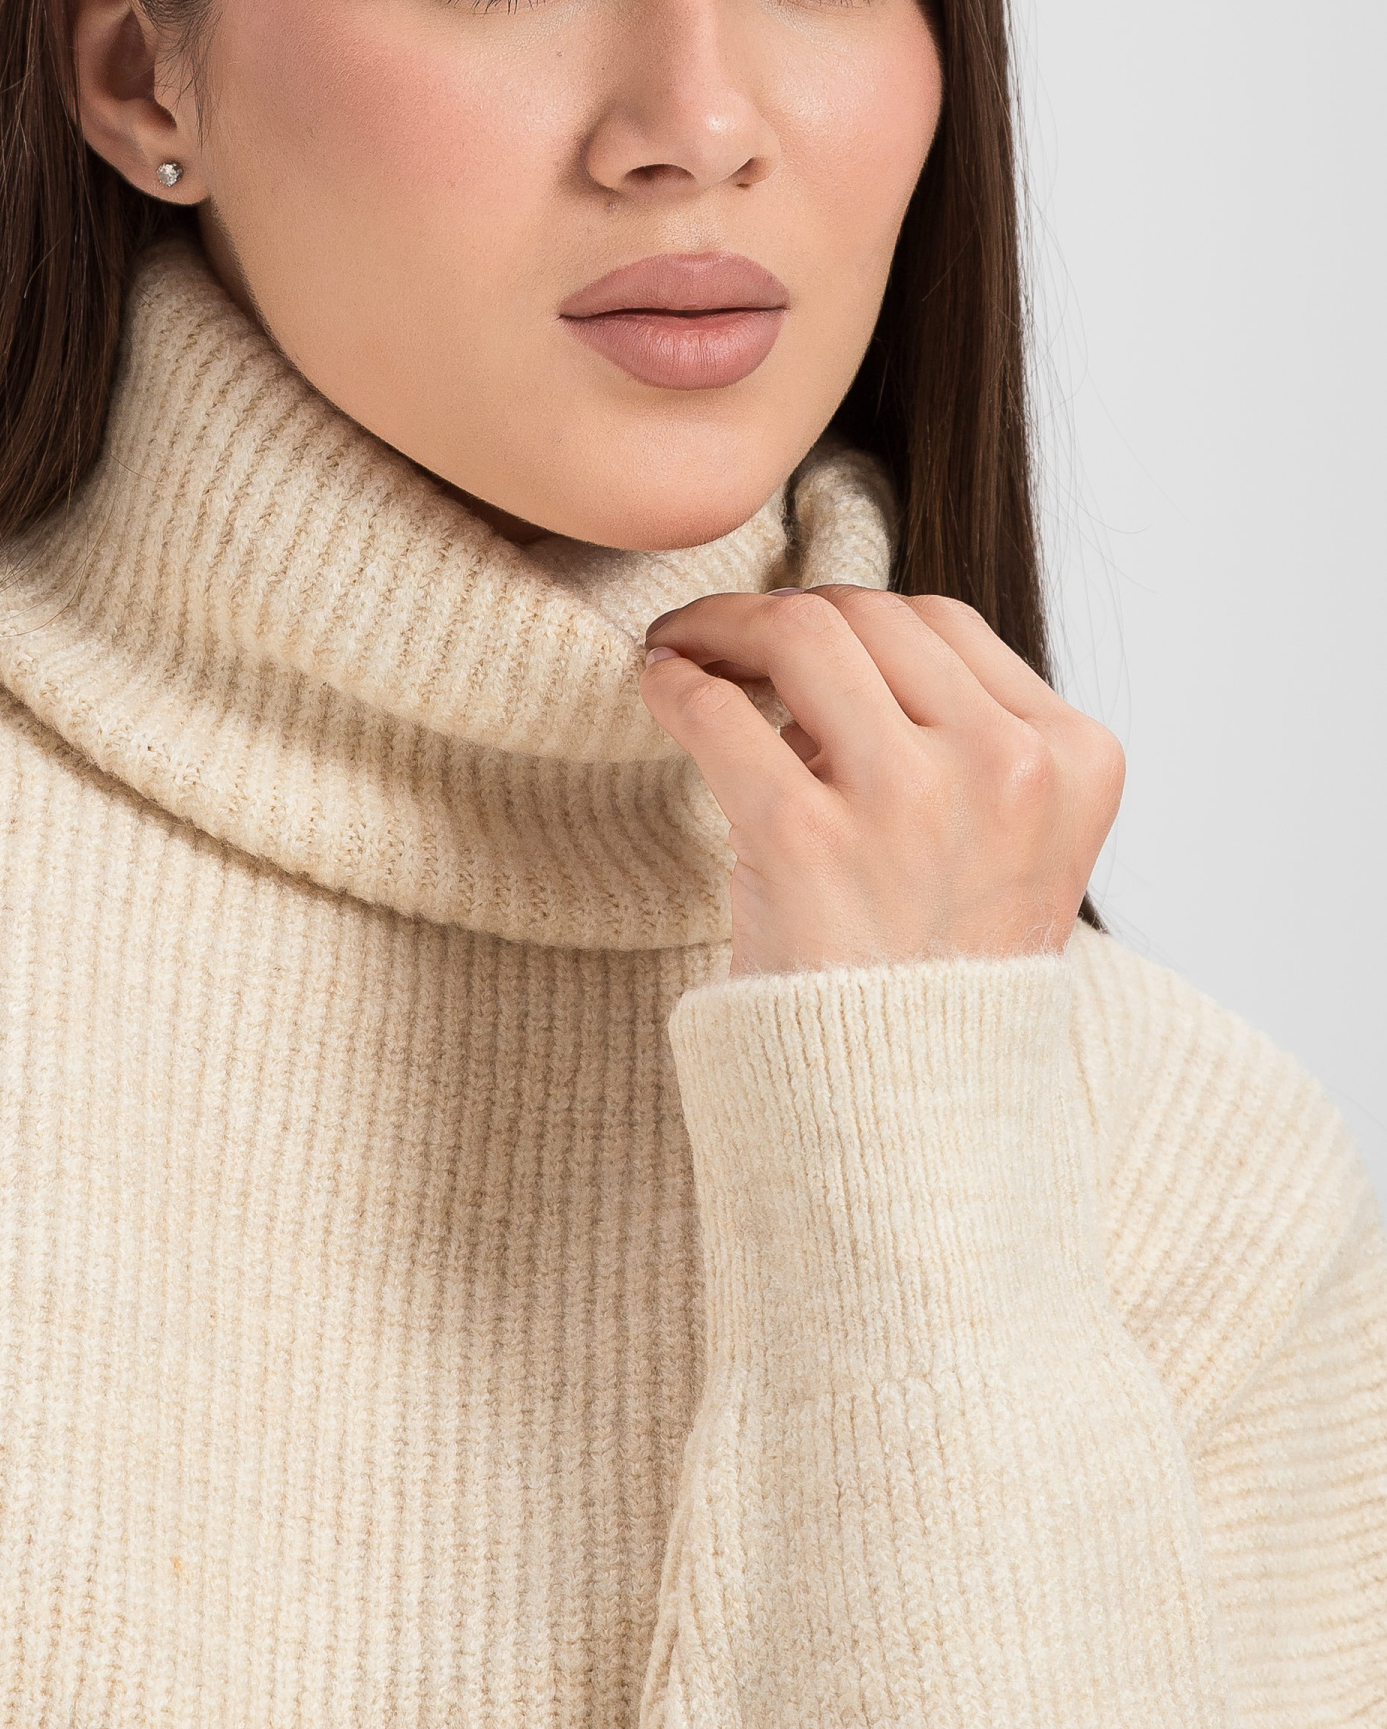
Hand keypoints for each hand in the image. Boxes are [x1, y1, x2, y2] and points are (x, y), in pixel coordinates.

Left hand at [640, 586, 1123, 978]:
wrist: (910, 1116)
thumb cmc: (939, 977)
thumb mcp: (1007, 845)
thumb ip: (956, 738)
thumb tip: (816, 641)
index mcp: (1073, 759)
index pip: (943, 624)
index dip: (854, 618)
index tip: (794, 637)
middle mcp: (1006, 768)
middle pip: (869, 615)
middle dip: (781, 613)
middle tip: (718, 634)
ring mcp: (909, 803)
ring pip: (800, 635)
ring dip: (721, 624)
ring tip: (680, 644)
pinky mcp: (806, 843)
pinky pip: (717, 713)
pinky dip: (673, 681)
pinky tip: (655, 684)